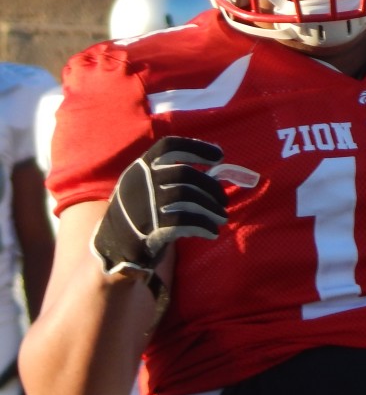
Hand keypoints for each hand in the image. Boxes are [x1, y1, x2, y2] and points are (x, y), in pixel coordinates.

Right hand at [92, 136, 227, 276]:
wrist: (112, 247)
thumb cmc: (137, 213)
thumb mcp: (144, 187)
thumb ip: (169, 175)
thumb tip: (212, 165)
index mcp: (140, 168)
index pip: (169, 147)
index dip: (197, 148)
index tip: (219, 156)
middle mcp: (141, 182)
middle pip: (185, 174)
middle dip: (210, 186)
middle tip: (223, 199)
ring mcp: (144, 205)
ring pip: (188, 197)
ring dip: (211, 208)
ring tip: (222, 217)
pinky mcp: (150, 228)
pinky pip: (184, 221)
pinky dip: (203, 226)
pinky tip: (212, 232)